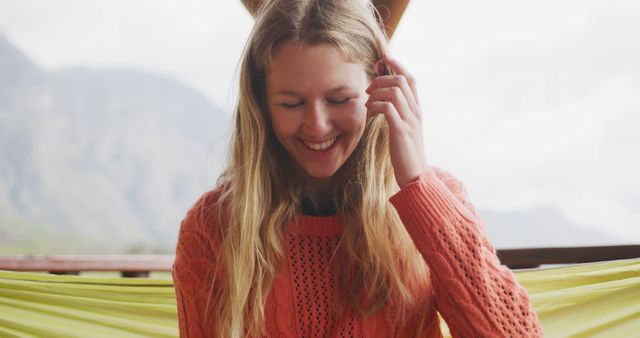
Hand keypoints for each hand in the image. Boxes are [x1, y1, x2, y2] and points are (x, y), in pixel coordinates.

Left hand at [365, 54, 427, 187]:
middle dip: (382, 78)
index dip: (397, 64)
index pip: (411, 78)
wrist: (415, 174)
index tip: (383, 57)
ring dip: (377, 92)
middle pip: (402, 80)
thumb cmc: (405, 152)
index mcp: (417, 109)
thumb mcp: (403, 128)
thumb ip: (396, 113)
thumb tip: (382, 100)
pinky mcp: (401, 131)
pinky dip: (375, 106)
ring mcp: (410, 121)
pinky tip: (370, 114)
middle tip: (368, 89)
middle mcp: (416, 111)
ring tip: (368, 103)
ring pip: (395, 91)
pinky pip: (388, 108)